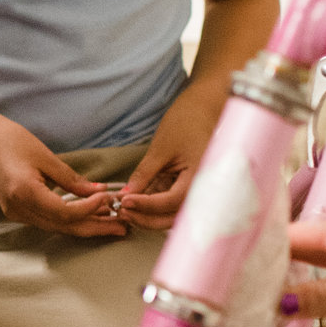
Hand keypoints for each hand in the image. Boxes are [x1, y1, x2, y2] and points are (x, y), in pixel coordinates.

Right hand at [0, 115, 124, 237]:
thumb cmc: (10, 141)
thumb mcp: (45, 156)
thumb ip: (72, 179)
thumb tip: (100, 192)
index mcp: (24, 193)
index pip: (65, 213)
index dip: (90, 209)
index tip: (109, 199)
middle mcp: (19, 209)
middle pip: (64, 227)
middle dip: (95, 227)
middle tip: (123, 227)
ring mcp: (16, 214)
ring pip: (58, 228)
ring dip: (86, 226)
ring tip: (112, 224)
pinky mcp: (18, 212)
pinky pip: (49, 222)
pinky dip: (71, 221)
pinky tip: (89, 217)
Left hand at [117, 88, 221, 230]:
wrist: (203, 108)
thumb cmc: (186, 122)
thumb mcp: (161, 148)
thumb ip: (145, 174)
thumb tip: (127, 195)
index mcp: (200, 177)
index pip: (171, 202)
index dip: (146, 205)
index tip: (125, 202)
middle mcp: (201, 189)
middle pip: (173, 216)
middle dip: (146, 218)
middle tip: (122, 212)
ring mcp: (194, 188)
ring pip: (171, 212)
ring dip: (148, 214)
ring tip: (125, 208)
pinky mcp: (186, 185)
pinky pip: (170, 200)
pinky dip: (153, 203)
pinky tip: (135, 200)